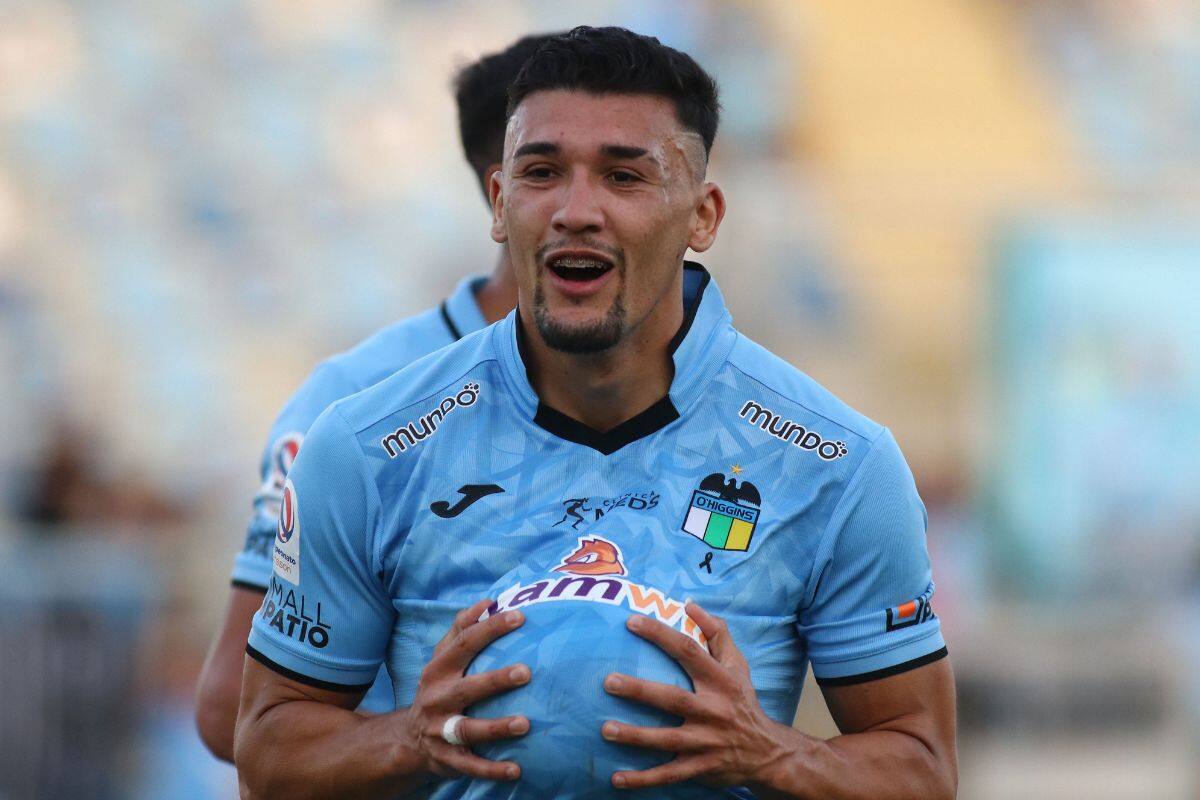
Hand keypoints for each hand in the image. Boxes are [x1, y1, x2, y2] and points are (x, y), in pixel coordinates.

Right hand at [396, 598, 531, 781]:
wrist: (408, 739)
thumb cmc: (438, 687)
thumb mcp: (442, 658)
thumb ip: (461, 628)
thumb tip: (489, 602)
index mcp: (438, 669)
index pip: (465, 643)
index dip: (491, 629)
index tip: (520, 617)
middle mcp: (437, 698)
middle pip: (468, 687)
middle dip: (496, 680)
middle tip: (526, 672)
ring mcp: (440, 730)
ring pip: (469, 729)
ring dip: (497, 727)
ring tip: (525, 724)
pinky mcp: (448, 759)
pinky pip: (471, 766)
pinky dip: (492, 769)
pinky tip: (517, 769)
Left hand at [601, 602, 789, 789]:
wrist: (767, 752)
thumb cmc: (743, 701)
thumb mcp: (737, 665)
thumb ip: (716, 633)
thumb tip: (689, 604)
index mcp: (719, 681)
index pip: (688, 651)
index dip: (661, 635)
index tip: (632, 622)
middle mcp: (712, 710)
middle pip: (672, 698)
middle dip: (640, 690)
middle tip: (608, 682)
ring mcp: (705, 742)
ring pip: (667, 739)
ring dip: (635, 736)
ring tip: (606, 729)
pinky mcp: (699, 768)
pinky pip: (668, 774)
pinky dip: (643, 779)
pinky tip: (617, 779)